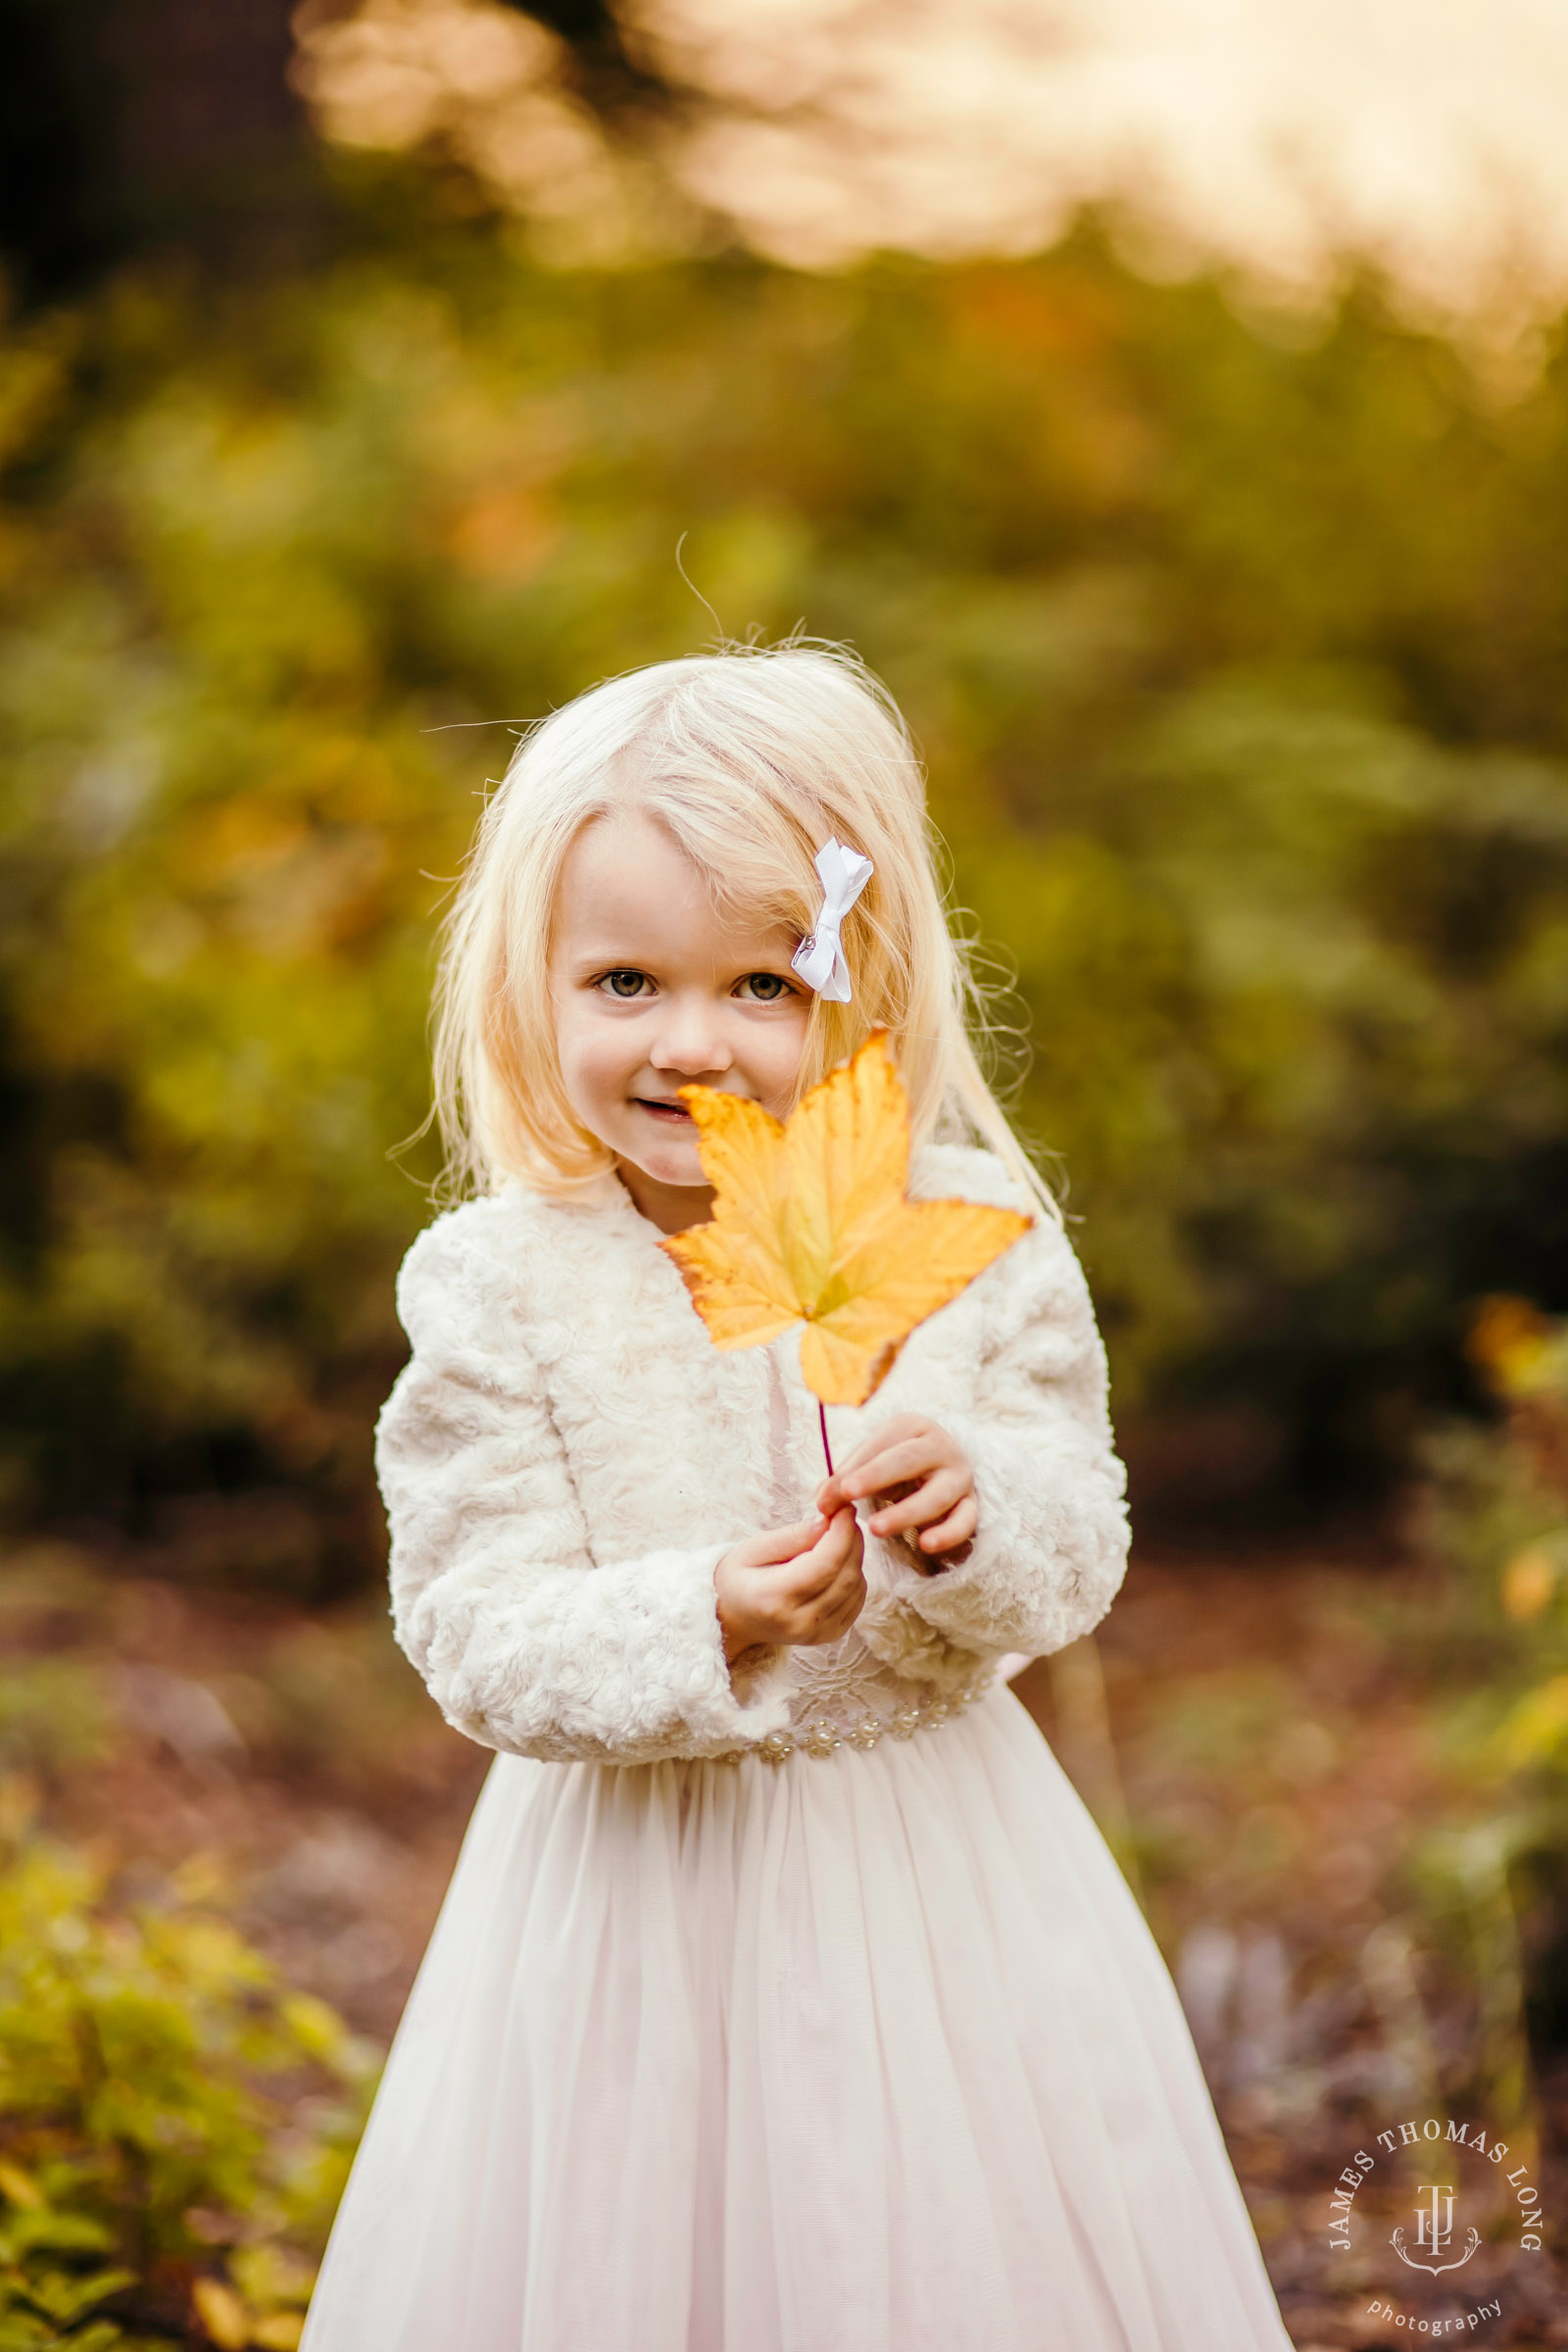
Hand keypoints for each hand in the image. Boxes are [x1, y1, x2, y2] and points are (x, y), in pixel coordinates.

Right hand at [714, 1509, 865, 1667]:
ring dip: (854, 1556)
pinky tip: (836, 1562)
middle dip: (852, 1539)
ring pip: (856, 1586)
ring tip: (835, 1538)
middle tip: (843, 1516)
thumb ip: (791, 1537)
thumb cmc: (740, 1578)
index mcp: (773, 1600)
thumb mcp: (752, 1549)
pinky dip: (854, 1574)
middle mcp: (799, 1622)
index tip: (844, 1508)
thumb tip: (826, 1522)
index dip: (842, 1533)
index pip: (824, 1564)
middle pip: (845, 1575)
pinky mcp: (831, 1635)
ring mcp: (818, 1633)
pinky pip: (857, 1599)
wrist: (734, 1619)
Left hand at [816, 1414, 976, 1568]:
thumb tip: (823, 1504)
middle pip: (909, 1459)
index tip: (827, 1495)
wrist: (941, 1468)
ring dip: (906, 1512)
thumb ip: (844, 1480)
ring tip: (877, 1528)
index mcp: (911, 1426)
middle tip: (848, 1495)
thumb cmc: (896, 1464)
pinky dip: (948, 1534)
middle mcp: (940, 1446)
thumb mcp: (870, 1463)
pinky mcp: (971, 1504)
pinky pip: (965, 1521)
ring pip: (937, 1494)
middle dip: (876, 1477)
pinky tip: (926, 1545)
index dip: (853, 1469)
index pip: (880, 1445)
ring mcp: (959, 1476)